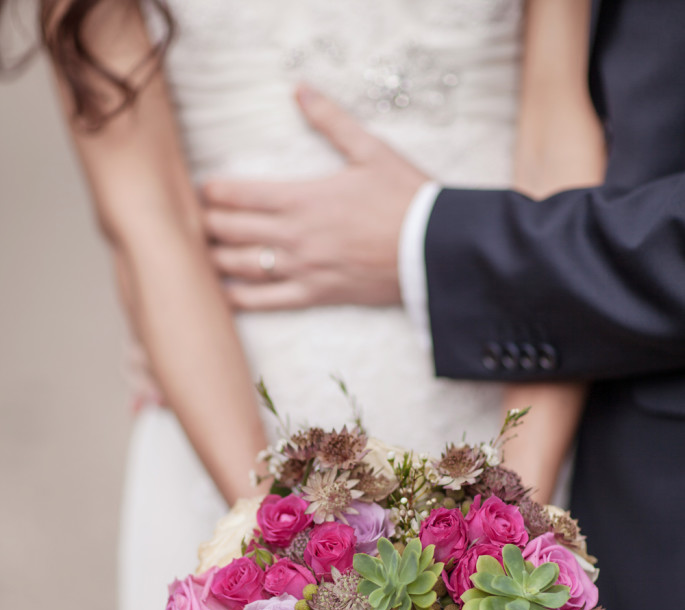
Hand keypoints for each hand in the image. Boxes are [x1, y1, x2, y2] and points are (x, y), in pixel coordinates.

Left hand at [200, 86, 428, 309]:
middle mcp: (294, 236)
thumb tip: (301, 89)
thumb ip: (330, 121)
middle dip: (206, 223)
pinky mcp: (315, 295)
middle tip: (195, 219)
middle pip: (229, 231)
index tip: (201, 189)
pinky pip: (265, 301)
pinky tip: (223, 296)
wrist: (435, 250)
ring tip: (203, 253)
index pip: (237, 194)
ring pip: (239, 267)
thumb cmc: (406, 199)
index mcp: (302, 198)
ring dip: (214, 259)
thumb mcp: (371, 151)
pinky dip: (239, 300)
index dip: (211, 192)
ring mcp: (302, 269)